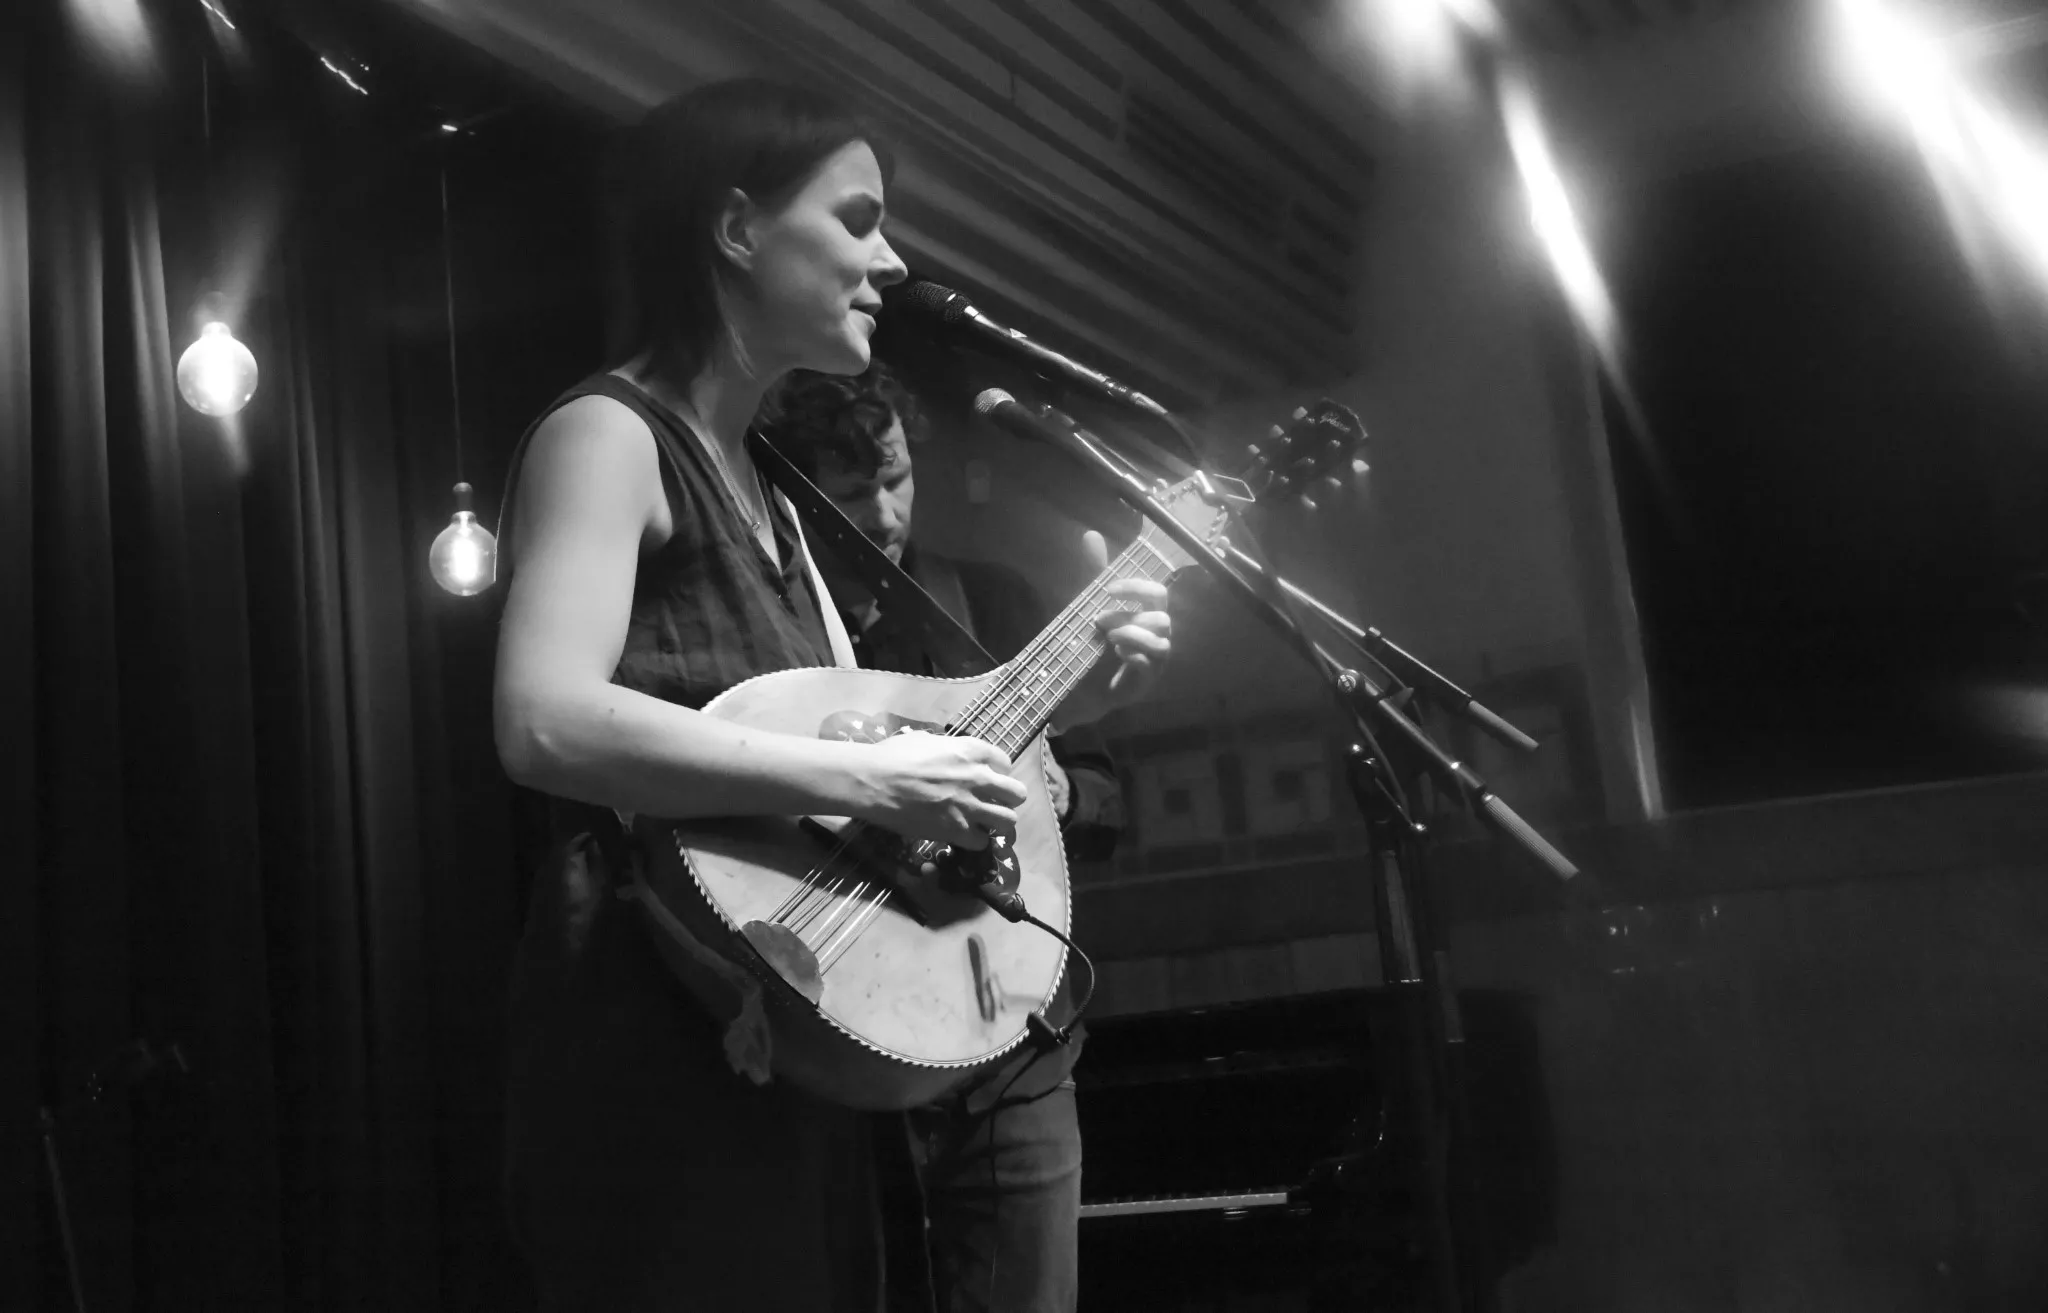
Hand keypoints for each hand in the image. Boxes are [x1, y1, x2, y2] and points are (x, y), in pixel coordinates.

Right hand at [858, 730, 1026, 848]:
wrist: (875, 781)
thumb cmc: (893, 755)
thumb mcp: (927, 740)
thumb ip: (948, 749)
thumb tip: (950, 754)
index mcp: (971, 750)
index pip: (1005, 762)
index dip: (998, 773)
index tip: (988, 779)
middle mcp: (979, 778)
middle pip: (1017, 793)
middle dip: (1008, 799)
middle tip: (993, 803)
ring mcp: (970, 806)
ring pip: (1008, 820)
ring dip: (997, 822)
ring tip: (984, 823)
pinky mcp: (957, 830)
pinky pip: (982, 842)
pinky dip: (975, 840)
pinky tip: (964, 836)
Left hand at [1054, 530, 1171, 729]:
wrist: (1079, 683)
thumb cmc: (1092, 640)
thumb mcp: (1089, 602)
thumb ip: (1094, 572)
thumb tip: (1091, 534)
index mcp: (1147, 614)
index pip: (1157, 593)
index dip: (1136, 587)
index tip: (1108, 589)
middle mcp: (1157, 635)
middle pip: (1161, 617)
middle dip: (1129, 615)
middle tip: (1099, 620)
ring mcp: (1156, 660)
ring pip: (1162, 642)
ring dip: (1132, 635)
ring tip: (1108, 638)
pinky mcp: (1147, 681)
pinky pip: (1151, 665)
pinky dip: (1133, 655)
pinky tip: (1116, 653)